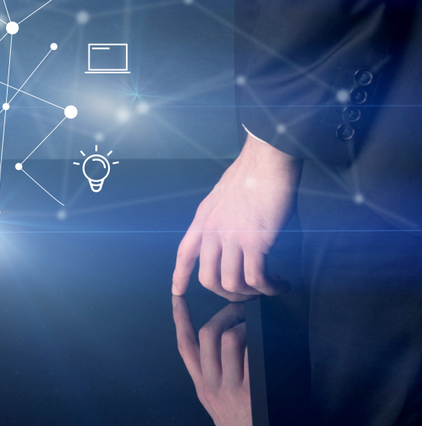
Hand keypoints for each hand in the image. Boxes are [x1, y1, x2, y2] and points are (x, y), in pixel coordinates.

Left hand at [172, 133, 300, 300]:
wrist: (266, 160)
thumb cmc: (251, 174)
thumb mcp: (221, 196)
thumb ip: (220, 217)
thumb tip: (228, 233)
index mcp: (203, 219)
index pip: (184, 254)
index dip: (180, 276)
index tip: (177, 291)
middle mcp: (211, 231)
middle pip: (208, 279)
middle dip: (227, 294)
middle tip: (246, 294)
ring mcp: (231, 237)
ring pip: (231, 284)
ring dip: (251, 293)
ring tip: (267, 287)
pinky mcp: (254, 241)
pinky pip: (256, 278)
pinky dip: (269, 288)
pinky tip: (279, 284)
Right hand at [173, 297, 251, 425]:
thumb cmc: (244, 424)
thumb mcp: (219, 403)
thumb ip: (217, 377)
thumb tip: (225, 343)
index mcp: (203, 387)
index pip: (185, 345)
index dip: (180, 318)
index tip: (178, 296)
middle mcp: (212, 386)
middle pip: (207, 335)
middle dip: (224, 314)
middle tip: (241, 309)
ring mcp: (232, 389)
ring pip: (229, 338)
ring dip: (246, 325)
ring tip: (258, 326)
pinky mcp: (254, 392)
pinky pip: (252, 353)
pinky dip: (260, 340)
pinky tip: (271, 339)